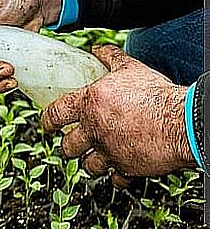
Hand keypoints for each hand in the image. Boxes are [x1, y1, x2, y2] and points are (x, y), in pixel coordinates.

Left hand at [40, 45, 195, 187]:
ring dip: (90, 162)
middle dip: (69, 146)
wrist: (181, 121)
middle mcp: (94, 131)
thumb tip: (99, 50)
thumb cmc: (155, 95)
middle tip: (74, 142)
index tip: (47, 125)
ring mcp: (108, 152)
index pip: (55, 115)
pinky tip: (120, 169)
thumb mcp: (130, 68)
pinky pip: (115, 179)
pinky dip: (116, 176)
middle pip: (68, 147)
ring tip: (95, 156)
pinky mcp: (126, 168)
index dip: (47, 121)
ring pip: (88, 166)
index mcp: (88, 106)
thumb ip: (110, 58)